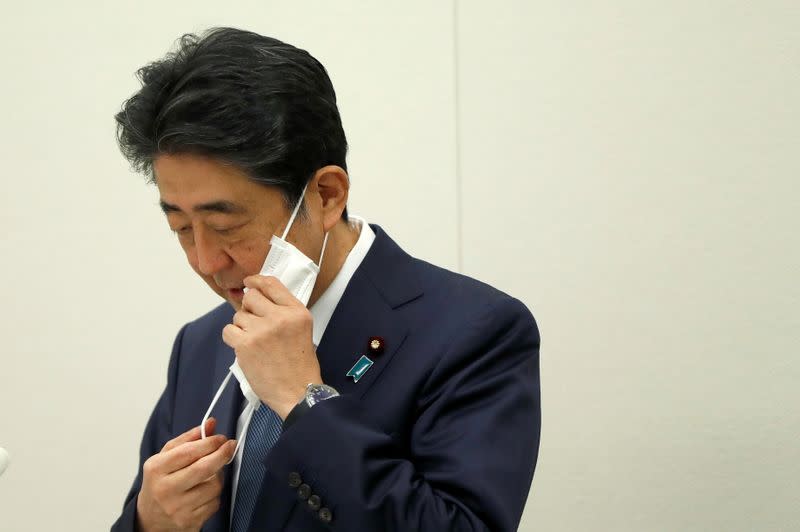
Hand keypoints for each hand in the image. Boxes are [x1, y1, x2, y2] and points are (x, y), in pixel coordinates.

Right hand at [136, 418, 235, 531]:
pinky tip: (206, 492)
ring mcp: (178, 508)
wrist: (150, 519)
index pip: (188, 452)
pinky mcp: (190, 522)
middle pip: (204, 468)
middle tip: (230, 446)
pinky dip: (215, 494)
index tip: (221, 438)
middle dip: (222, 454)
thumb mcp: (165, 458)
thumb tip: (210, 423)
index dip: (209, 442)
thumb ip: (188, 439)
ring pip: (214, 486)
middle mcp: (165, 490)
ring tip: (212, 473)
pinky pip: (215, 502)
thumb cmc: (161, 482)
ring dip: (219, 476)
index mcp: (156, 469)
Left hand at [222, 275, 322, 418]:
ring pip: (238, 316)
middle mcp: (280, 317)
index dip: (256, 281)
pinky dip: (233, 339)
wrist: (297, 391)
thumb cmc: (299, 365)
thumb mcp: (302, 330)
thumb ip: (283, 311)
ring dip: (242, 328)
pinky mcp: (246, 344)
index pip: (272, 284)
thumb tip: (257, 298)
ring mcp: (262, 330)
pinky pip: (228, 331)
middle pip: (251, 297)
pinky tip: (245, 349)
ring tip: (256, 344)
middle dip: (249, 308)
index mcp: (297, 311)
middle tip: (255, 324)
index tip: (249, 282)